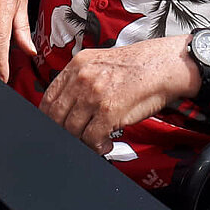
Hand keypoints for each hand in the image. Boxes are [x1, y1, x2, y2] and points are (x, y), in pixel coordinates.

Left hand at [39, 37, 198, 153]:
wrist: (162, 66)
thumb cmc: (135, 66)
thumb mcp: (98, 62)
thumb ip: (79, 79)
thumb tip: (66, 104)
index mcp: (77, 65)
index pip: (48, 97)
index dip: (48, 116)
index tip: (54, 126)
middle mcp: (82, 78)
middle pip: (55, 116)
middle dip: (62, 132)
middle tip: (73, 138)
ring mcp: (94, 95)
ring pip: (71, 130)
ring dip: (81, 141)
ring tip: (94, 141)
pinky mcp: (108, 111)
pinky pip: (91, 138)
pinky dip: (96, 147)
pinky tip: (105, 144)